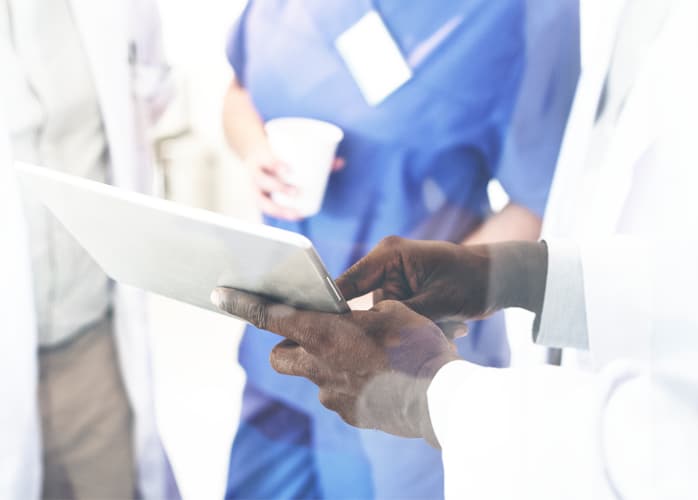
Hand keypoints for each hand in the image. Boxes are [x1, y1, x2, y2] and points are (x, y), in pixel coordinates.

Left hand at [211, 288, 460, 447]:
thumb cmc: (417, 346)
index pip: (269, 316)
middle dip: (289, 345)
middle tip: (316, 336)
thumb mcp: (390, 311)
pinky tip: (377, 378)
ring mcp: (332, 395)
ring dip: (325, 365)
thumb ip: (359, 314)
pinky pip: (338, 395)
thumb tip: (350, 321)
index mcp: (324, 333)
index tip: (221, 295)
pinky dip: (349, 384)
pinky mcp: (350, 414)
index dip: (242, 304)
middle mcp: (318, 366)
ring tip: (362, 359)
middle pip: (280, 355)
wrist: (439, 397)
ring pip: (313, 376)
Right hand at [245, 146, 344, 220]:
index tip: (289, 169)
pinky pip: (266, 209)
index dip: (276, 164)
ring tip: (296, 213)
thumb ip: (316, 154)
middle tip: (296, 191)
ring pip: (261, 200)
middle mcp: (254, 173)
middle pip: (262, 181)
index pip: (266, 160)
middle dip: (278, 187)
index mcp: (261, 157)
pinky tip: (292, 218)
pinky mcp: (259, 198)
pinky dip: (279, 215)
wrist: (254, 154)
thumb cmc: (277, 152)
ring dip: (277, 209)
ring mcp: (255, 188)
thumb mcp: (290, 149)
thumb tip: (341, 162)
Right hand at [337, 236, 547, 322]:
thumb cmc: (473, 280)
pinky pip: (400, 319)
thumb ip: (402, 317)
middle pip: (366, 307)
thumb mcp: (438, 302)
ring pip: (386, 318)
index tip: (318, 332)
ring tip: (450, 328)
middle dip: (391, 326)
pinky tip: (452, 327)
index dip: (332, 308)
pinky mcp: (405, 294)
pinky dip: (420, 329)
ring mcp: (396, 280)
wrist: (501, 278)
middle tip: (425, 334)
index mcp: (389, 255)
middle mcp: (387, 265)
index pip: (347, 283)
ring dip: (413, 330)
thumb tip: (373, 336)